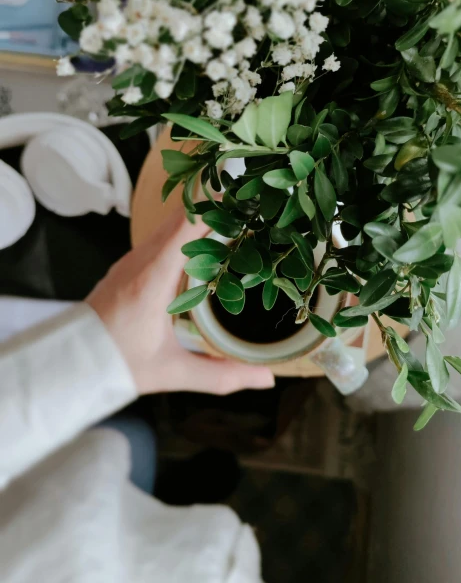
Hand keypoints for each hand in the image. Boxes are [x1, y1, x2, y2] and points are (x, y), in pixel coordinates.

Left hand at [86, 212, 274, 395]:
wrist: (71, 362)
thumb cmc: (119, 365)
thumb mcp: (174, 372)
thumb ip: (222, 375)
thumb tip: (267, 379)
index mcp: (152, 280)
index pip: (185, 228)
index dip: (214, 210)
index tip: (243, 203)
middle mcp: (139, 262)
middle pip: (179, 219)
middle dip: (214, 209)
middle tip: (249, 210)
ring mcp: (130, 261)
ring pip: (168, 227)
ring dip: (198, 220)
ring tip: (233, 223)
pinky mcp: (126, 266)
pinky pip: (158, 239)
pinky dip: (182, 234)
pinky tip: (202, 247)